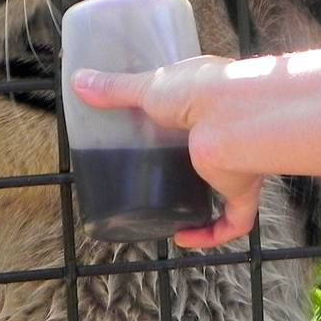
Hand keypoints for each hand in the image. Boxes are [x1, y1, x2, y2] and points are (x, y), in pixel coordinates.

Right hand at [72, 38, 320, 248]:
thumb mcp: (148, 87)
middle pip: (213, 146)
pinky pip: (234, 220)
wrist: (234, 118)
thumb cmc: (197, 92)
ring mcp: (237, 159)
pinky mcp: (242, 189)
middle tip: (160, 172)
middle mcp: (229, 128)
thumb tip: (78, 82)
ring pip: (227, 184)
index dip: (184, 114)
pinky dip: (212, 233)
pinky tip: (183, 238)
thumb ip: (114, 89)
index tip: (158, 125)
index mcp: (211, 97)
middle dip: (193, 161)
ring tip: (170, 207)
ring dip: (204, 198)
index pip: (199, 106)